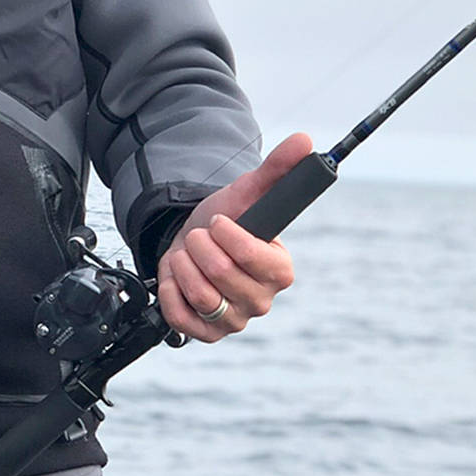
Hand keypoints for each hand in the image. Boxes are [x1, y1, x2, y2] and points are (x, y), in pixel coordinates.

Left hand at [156, 132, 309, 342]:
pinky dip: (170, 290)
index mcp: (280, 271)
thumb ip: (277, 169)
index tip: (218, 221)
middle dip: (199, 245)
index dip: (228, 235)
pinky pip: (180, 317)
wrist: (191, 242)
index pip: (255, 258)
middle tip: (197, 235)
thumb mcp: (247, 192)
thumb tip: (305, 141)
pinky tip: (177, 276)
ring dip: (183, 265)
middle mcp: (261, 301)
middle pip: (222, 275)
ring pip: (201, 296)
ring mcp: (234, 320)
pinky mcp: (207, 334)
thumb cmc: (224, 222)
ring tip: (186, 254)